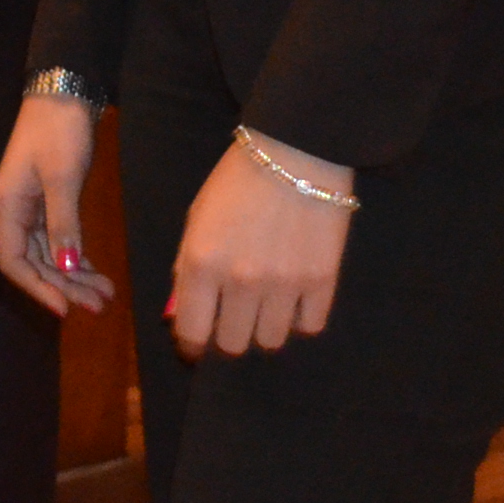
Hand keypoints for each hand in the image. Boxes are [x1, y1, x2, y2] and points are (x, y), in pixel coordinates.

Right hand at [0, 94, 114, 316]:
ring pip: (49, 254)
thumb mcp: (62, 178)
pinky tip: (96, 271)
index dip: (37, 288)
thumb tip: (66, 267)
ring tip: (106, 294)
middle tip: (99, 306)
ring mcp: (31, 207)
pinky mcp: (49, 201)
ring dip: (74, 276)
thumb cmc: (58, 133)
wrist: (65, 95)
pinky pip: (59, 240)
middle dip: (64, 286)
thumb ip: (63, 224)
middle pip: (34, 262)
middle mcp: (14, 211)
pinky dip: (76, 257)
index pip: (13, 261)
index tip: (66, 309)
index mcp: (7, 206)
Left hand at [168, 129, 352, 357]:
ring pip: (272, 341)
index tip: (195, 346)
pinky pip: (309, 326)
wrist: (294, 156)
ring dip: (264, 329)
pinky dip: (300, 319)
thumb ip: (186, 269)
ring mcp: (284, 285)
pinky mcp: (322, 283)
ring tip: (263, 307)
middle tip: (231, 321)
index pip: (192, 331)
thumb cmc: (235, 185)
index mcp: (201, 263)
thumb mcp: (195, 221)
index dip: (191, 345)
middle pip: (234, 344)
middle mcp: (241, 281)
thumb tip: (180, 315)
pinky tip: (293, 299)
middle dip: (228, 337)